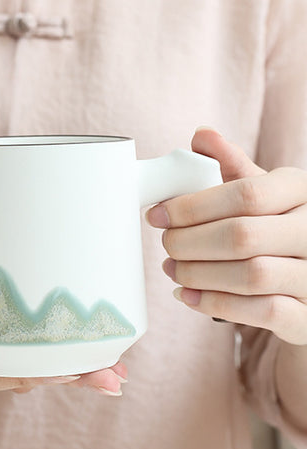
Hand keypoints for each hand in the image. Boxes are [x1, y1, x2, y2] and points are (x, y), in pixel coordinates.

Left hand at [147, 127, 306, 345]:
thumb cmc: (275, 231)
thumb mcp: (263, 194)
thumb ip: (231, 168)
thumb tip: (201, 136)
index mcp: (301, 191)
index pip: (246, 194)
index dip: (192, 206)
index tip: (157, 215)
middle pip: (242, 236)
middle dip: (189, 243)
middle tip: (165, 245)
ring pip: (251, 276)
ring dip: (198, 275)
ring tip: (172, 270)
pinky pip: (262, 312)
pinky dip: (215, 304)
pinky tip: (188, 296)